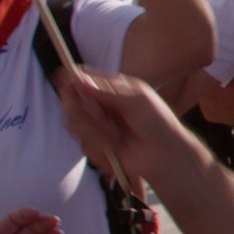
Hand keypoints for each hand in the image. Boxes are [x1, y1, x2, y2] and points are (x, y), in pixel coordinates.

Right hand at [56, 69, 201, 183]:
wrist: (164, 155)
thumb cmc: (157, 122)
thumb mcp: (137, 100)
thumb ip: (107, 90)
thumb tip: (78, 79)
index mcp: (110, 88)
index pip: (80, 78)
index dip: (70, 81)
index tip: (69, 87)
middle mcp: (99, 105)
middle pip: (69, 101)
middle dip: (83, 110)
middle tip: (101, 115)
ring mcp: (95, 126)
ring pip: (74, 124)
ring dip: (96, 131)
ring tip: (118, 135)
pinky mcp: (95, 146)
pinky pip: (85, 145)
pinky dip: (101, 147)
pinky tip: (117, 148)